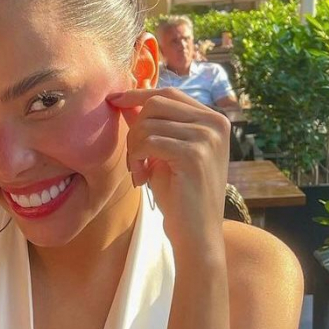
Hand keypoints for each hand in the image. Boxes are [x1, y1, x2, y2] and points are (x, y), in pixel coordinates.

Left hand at [108, 88, 230, 263]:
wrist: (196, 234)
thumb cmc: (180, 196)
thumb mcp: (163, 153)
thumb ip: (150, 125)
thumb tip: (125, 99)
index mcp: (213, 119)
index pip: (168, 94)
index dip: (138, 95)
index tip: (114, 100)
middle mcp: (215, 123)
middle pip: (156, 103)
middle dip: (135, 128)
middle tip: (134, 157)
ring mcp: (207, 137)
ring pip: (148, 123)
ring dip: (134, 147)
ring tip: (139, 171)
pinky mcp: (195, 154)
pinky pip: (149, 141)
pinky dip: (137, 158)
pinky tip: (142, 178)